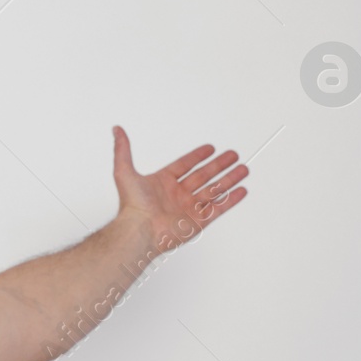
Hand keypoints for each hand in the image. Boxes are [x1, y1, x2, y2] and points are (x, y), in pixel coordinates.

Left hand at [110, 125, 248, 253]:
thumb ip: (123, 150)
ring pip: (214, 190)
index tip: (210, 148)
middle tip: (233, 155)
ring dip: (229, 179)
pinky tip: (242, 190)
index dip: (197, 156)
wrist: (140, 230)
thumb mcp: (124, 171)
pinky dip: (231, 199)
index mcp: (162, 183)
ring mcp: (188, 209)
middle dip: (219, 165)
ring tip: (243, 169)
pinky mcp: (198, 222)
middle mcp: (176, 195)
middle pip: (203, 176)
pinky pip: (218, 208)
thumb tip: (117, 130)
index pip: (184, 165)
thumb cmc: (132, 205)